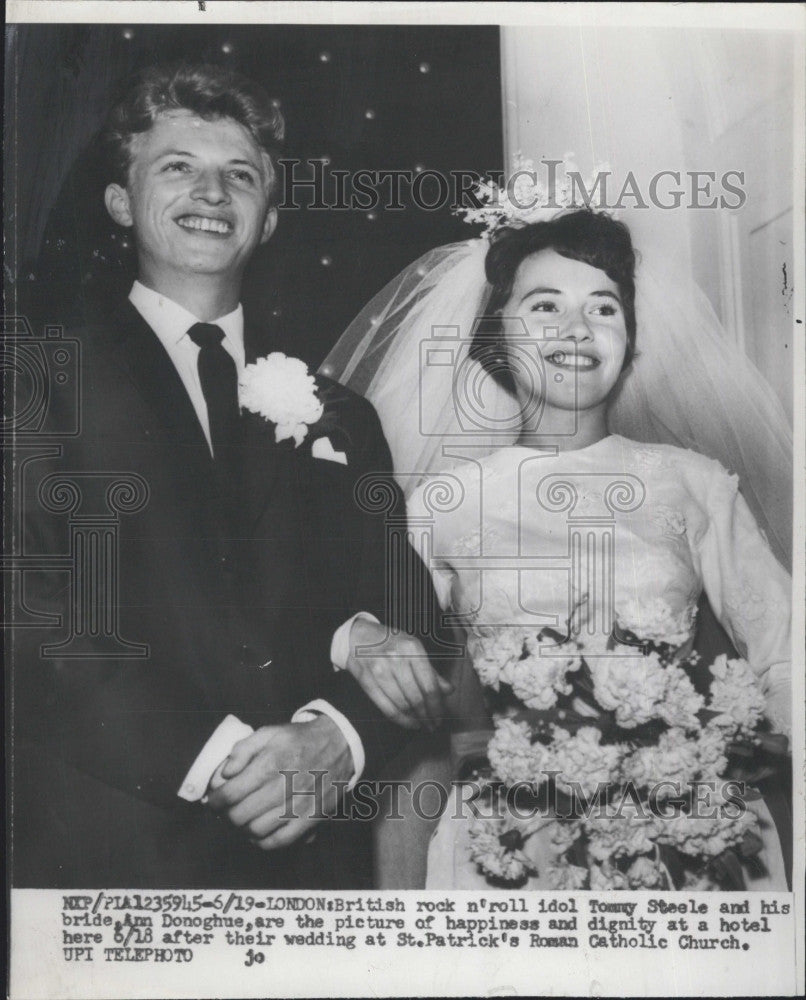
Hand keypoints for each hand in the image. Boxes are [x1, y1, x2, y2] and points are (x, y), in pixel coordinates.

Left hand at [206, 715, 352, 850]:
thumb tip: (224, 774)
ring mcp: (299, 805)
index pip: (231, 793)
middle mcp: (284, 786)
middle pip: (240, 815)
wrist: (340, 745)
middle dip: (226, 816)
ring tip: (241, 820)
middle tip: (225, 811)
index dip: (215, 801)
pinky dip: (263, 842)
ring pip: (257, 831)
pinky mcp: (311, 818)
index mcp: (271, 763)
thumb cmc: (300, 739)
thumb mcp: (269, 732)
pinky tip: (258, 832)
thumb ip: (243, 750)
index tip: (212, 801)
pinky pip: (280, 841)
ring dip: (242, 829)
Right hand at [344, 618, 452, 730]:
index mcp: (412, 648)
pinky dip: (400, 720)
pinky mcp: (367, 682)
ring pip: (402, 705)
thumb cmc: (390, 642)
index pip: (429, 684)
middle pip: (416, 697)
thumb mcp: (413, 649)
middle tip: (433, 725)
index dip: (437, 705)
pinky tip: (409, 723)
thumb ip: (431, 670)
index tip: (440, 716)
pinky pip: (386, 707)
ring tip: (422, 724)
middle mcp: (396, 659)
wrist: (357, 636)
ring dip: (415, 719)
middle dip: (427, 716)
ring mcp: (380, 670)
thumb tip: (449, 690)